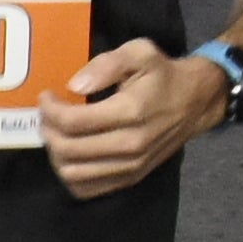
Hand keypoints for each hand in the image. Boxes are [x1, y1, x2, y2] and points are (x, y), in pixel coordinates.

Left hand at [37, 36, 224, 199]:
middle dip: (48, 130)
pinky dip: (70, 174)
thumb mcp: (139, 52)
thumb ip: (106, 64)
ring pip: (73, 173)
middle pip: (69, 150)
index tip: (46, 97)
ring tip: (58, 132)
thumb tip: (75, 86)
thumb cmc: (163, 75)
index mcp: (131, 112)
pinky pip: (87, 189)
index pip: (73, 122)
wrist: (196, 103)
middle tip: (47, 114)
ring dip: (55, 153)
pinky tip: (71, 153)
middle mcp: (131, 145)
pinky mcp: (131, 178)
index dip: (50, 110)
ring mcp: (131, 166)